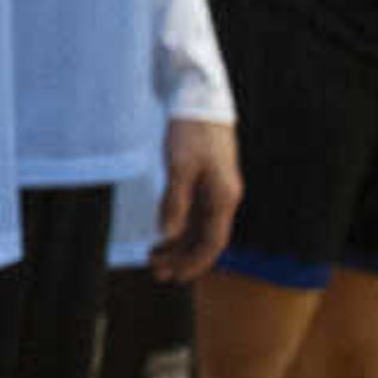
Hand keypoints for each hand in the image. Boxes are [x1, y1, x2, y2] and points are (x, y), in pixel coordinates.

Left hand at [150, 117, 240, 281]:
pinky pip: (195, 212)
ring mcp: (216, 189)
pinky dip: (180, 225)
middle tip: (156, 271)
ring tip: (154, 256)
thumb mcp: (179, 167)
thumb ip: (175, 202)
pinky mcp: (206, 180)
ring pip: (199, 226)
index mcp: (223, 198)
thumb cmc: (190, 131)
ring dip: (179, 244)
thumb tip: (169, 235)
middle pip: (205, 238)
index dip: (194, 262)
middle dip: (182, 257)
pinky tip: (163, 233)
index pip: (212, 242)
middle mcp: (224, 197)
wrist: (199, 99)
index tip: (176, 277)